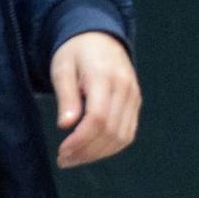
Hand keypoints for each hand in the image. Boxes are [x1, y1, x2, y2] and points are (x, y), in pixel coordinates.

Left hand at [48, 31, 140, 167]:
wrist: (99, 38)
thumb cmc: (76, 53)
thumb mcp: (62, 68)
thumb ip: (66, 96)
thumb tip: (65, 125)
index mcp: (104, 76)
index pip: (98, 117)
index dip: (81, 140)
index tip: (62, 151)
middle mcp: (125, 87)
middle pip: (111, 131)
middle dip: (87, 151)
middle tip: (64, 160)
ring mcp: (133, 96)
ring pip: (122, 136)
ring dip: (98, 153)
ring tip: (75, 158)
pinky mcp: (135, 104)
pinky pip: (128, 133)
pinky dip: (110, 147)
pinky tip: (91, 150)